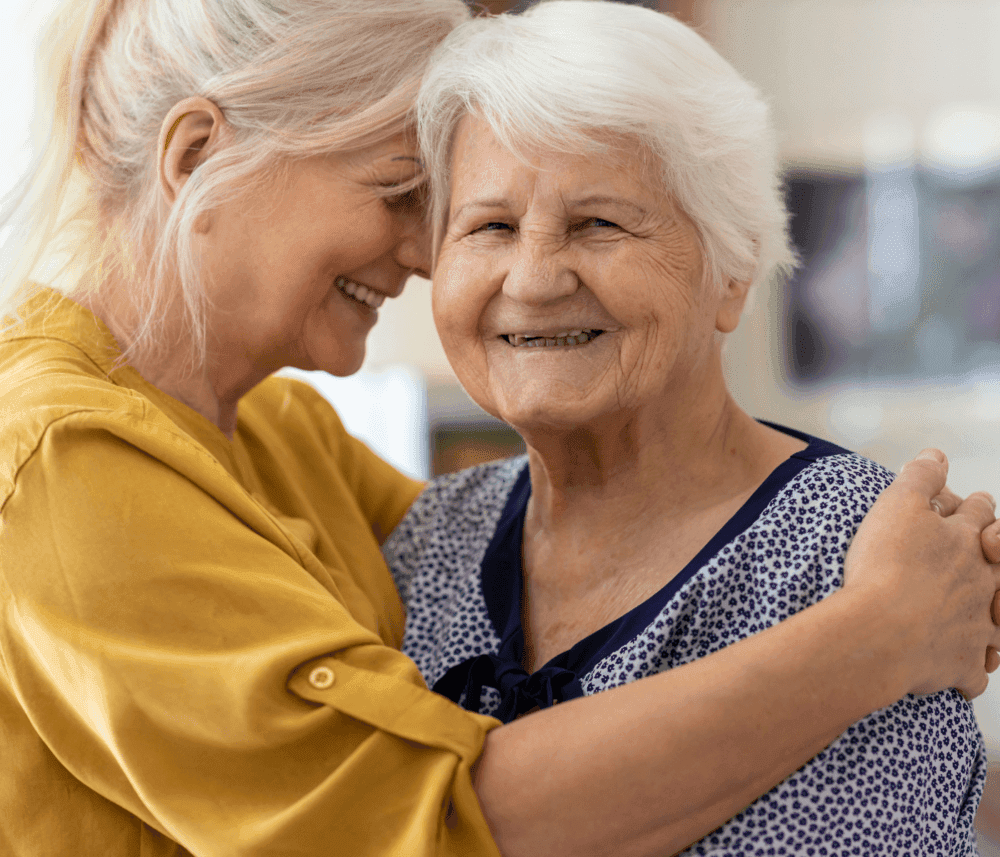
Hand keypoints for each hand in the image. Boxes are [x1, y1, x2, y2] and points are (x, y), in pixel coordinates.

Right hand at [843, 449, 999, 699]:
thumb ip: (919, 476)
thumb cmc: (886, 566)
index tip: (977, 502)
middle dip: (998, 559)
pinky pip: (974, 671)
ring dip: (995, 621)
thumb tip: (936, 454)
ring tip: (991, 619)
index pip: (980, 514)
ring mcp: (975, 626)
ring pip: (999, 623)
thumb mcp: (897, 505)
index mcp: (965, 542)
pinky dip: (971, 670)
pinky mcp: (959, 663)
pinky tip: (965, 670)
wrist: (880, 630)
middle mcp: (980, 583)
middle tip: (993, 555)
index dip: (976, 506)